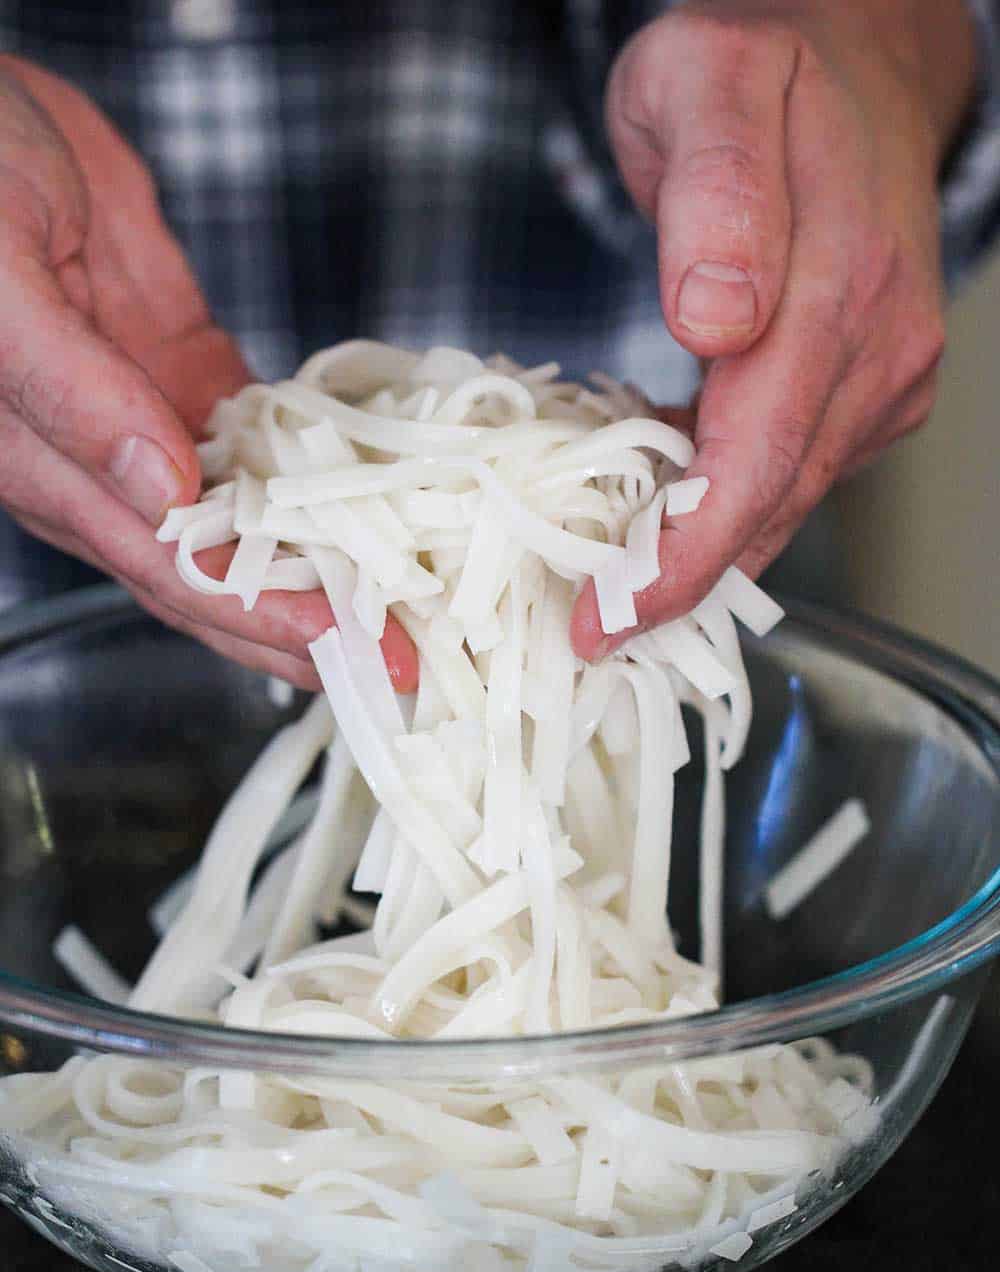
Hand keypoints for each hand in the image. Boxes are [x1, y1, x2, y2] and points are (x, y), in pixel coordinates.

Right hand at [0, 58, 417, 691]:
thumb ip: (68, 389)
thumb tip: (160, 487)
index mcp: (47, 468)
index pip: (170, 570)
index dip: (263, 617)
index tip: (350, 646)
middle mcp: (102, 465)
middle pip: (219, 572)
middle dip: (307, 621)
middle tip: (401, 656)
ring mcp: (149, 421)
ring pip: (247, 521)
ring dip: (321, 565)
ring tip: (403, 602)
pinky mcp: (184, 371)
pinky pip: (261, 440)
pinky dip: (318, 474)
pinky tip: (375, 506)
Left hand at [571, 0, 977, 658]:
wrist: (853, 60)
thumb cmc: (762, 63)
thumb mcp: (709, 80)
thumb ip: (718, 189)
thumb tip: (720, 318)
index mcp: (840, 278)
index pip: (759, 456)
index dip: (682, 555)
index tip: (607, 615)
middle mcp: (880, 340)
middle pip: (776, 498)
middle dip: (683, 582)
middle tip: (593, 632)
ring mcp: (885, 370)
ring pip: (788, 497)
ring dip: (703, 554)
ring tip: (614, 596)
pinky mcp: (873, 386)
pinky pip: (794, 469)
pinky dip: (726, 506)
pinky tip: (662, 518)